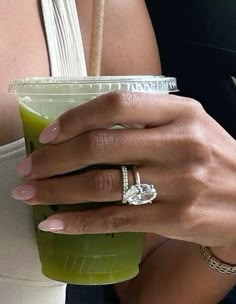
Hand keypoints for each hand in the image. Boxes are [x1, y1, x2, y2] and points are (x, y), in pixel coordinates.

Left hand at [12, 92, 235, 247]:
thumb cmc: (212, 157)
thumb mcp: (189, 125)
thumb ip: (146, 120)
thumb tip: (88, 127)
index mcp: (183, 112)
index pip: (117, 104)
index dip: (75, 117)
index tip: (48, 134)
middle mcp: (181, 144)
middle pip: (101, 145)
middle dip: (55, 158)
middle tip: (28, 168)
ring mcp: (178, 182)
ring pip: (103, 184)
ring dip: (58, 190)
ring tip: (30, 194)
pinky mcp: (174, 217)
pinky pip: (116, 219)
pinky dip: (80, 222)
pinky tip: (55, 223)